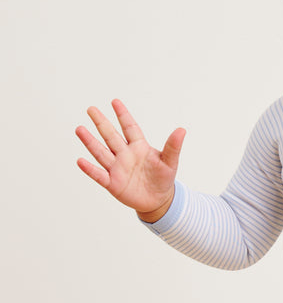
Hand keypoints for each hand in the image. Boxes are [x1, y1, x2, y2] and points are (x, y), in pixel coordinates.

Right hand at [76, 99, 185, 221]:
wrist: (158, 200)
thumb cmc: (163, 178)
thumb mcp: (170, 162)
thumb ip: (173, 146)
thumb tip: (182, 129)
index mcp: (139, 147)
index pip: (129, 127)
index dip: (123, 115)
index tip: (115, 101)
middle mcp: (125, 155)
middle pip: (111, 136)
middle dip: (101, 123)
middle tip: (91, 109)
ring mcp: (117, 168)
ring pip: (101, 152)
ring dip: (90, 142)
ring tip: (79, 129)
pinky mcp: (112, 183)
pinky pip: (99, 175)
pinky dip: (90, 169)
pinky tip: (80, 161)